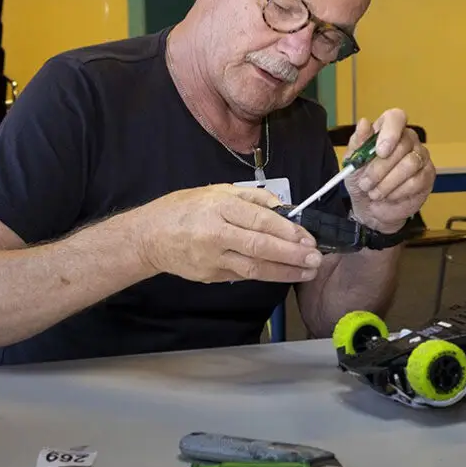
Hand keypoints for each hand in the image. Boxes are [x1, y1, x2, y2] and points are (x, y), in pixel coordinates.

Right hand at [137, 184, 322, 282]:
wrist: (149, 236)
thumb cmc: (184, 208)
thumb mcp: (217, 191)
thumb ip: (252, 198)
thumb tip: (284, 208)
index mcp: (219, 207)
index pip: (260, 220)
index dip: (287, 231)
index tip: (308, 237)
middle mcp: (216, 234)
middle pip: (260, 246)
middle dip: (292, 254)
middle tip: (316, 258)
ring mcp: (213, 258)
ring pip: (254, 268)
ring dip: (285, 271)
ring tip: (308, 271)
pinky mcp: (211, 275)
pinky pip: (243, 275)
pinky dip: (266, 275)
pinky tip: (285, 273)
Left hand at [345, 109, 434, 233]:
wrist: (369, 208)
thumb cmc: (362, 181)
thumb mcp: (352, 163)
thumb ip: (358, 143)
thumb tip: (364, 123)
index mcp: (387, 131)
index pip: (396, 117)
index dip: (390, 132)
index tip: (380, 152)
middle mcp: (407, 140)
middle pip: (402, 145)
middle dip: (380, 168)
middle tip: (366, 183)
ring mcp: (420, 157)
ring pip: (410, 164)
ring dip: (387, 182)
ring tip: (374, 192)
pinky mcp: (427, 176)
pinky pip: (416, 181)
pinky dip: (398, 192)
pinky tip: (389, 196)